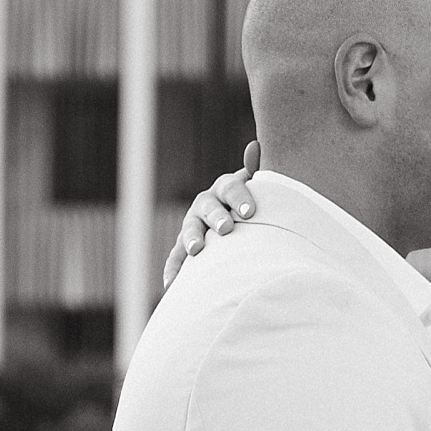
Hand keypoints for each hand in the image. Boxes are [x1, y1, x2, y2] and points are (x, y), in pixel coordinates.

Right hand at [161, 140, 259, 288]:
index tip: (250, 211)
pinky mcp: (183, 246)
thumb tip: (255, 146)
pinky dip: (173, 269)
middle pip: (209, 208)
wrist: (235, 216)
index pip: (232, 188)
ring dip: (192, 239)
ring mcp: (193, 224)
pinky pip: (176, 257)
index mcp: (226, 187)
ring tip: (197, 250)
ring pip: (190, 229)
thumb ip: (258, 169)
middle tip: (227, 229)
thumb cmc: (253, 203)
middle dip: (217, 218)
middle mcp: (206, 203)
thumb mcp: (259, 185)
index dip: (240, 198)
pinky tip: (171, 284)